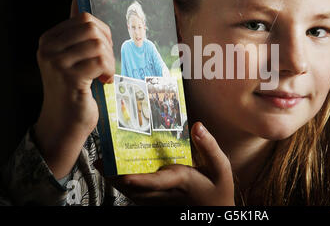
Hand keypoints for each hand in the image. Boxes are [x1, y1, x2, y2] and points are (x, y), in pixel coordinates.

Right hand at [34, 0, 114, 177]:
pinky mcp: (70, 77)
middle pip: (92, 29)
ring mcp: (57, 63)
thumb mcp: (73, 57)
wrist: (64, 122)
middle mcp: (48, 49)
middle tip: (106, 62)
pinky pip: (101, 62)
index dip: (102, 32)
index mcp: (49, 40)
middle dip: (108, 45)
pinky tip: (103, 81)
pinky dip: (109, 71)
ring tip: (104, 74)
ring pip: (99, 45)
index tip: (103, 50)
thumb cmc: (74, 88)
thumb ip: (76, 31)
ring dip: (109, 61)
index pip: (84, 18)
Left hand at [105, 122, 234, 204]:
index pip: (157, 182)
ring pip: (134, 195)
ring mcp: (162, 199)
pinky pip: (138, 197)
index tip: (124, 176)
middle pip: (136, 191)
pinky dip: (126, 187)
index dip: (140, 181)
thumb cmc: (218, 188)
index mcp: (181, 181)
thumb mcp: (221, 167)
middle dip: (116, 179)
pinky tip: (118, 177)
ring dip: (116, 183)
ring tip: (103, 166)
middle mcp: (167, 192)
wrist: (217, 209)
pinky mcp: (160, 201)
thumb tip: (197, 126)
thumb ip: (209, 147)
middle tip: (100, 162)